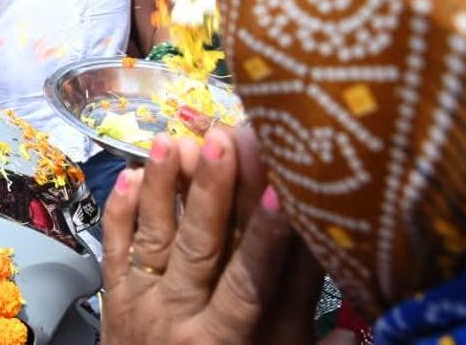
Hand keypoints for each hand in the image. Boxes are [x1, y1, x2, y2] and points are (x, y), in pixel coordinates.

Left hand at [101, 129, 322, 344]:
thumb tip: (351, 335)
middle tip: (227, 140)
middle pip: (201, 246)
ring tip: (174, 140)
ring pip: (154, 237)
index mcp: (224, 342)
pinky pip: (114, 249)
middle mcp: (181, 316)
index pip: (250, 283)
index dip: (268, 240)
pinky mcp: (114, 298)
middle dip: (215, 191)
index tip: (284, 193)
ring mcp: (143, 303)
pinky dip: (120, 212)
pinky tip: (130, 174)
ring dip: (165, 187)